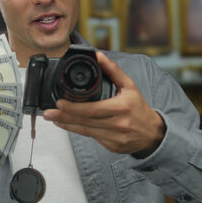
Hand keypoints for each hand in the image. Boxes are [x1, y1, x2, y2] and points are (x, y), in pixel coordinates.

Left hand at [43, 52, 164, 155]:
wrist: (152, 134)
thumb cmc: (139, 109)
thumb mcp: (129, 86)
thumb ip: (112, 70)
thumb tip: (98, 55)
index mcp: (122, 108)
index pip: (92, 109)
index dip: (73, 108)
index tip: (60, 103)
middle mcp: (118, 124)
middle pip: (85, 122)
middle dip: (64, 117)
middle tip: (49, 113)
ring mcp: (114, 138)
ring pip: (85, 132)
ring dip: (67, 125)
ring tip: (53, 118)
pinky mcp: (111, 147)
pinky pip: (91, 138)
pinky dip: (78, 131)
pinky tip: (68, 125)